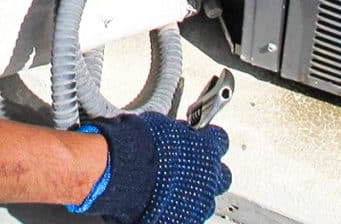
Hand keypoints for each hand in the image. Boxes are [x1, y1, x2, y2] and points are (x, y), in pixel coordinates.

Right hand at [69, 112, 230, 223]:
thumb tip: (181, 133)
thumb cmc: (136, 145)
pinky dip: (178, 208)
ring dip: (193, 192)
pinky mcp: (184, 220)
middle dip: (207, 171)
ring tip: (170, 186)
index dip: (208, 139)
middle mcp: (208, 178)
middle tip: (190, 166)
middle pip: (220, 175)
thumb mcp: (161, 126)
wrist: (120, 170)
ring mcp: (198, 203)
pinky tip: (162, 200)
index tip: (200, 139)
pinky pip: (188, 215)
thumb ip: (179, 133)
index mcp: (205, 149)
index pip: (220, 140)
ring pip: (205, 199)